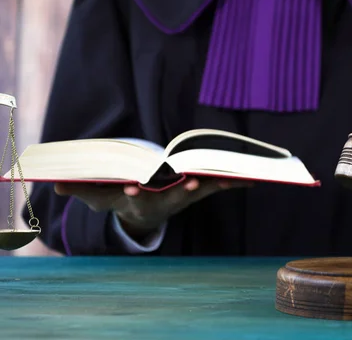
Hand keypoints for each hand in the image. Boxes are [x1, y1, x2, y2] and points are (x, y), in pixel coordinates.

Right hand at [55, 178, 251, 237]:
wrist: (144, 214)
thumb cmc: (119, 200)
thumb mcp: (98, 197)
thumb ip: (81, 190)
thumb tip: (58, 184)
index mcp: (141, 200)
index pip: (137, 197)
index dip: (136, 192)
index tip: (134, 186)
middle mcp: (164, 201)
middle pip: (175, 195)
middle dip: (184, 189)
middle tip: (193, 182)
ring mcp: (183, 197)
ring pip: (202, 190)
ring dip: (218, 183)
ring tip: (236, 177)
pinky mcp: (197, 191)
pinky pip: (217, 187)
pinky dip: (233, 183)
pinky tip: (252, 179)